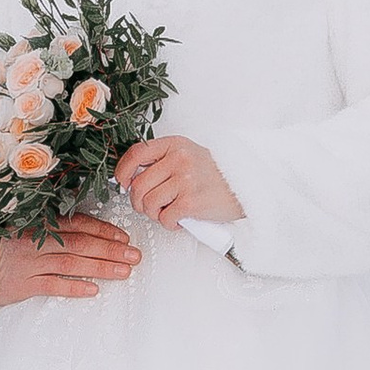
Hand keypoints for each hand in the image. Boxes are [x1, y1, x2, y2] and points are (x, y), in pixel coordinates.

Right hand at [0, 215, 142, 306]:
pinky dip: (74, 288)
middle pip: (80, 244)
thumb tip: (84, 224)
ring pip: (72, 264)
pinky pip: (53, 286)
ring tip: (123, 272)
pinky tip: (93, 290)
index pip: (77, 224)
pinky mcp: (24, 285)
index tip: (123, 237)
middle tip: (134, 255)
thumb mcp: (22, 225)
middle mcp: (37, 242)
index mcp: (39, 224)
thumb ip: (50, 224)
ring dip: (100, 268)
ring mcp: (31, 264)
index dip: (103, 230)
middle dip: (110, 249)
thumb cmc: (0, 244)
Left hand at [112, 135, 243, 230]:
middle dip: (139, 202)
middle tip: (149, 207)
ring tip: (168, 212)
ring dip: (154, 214)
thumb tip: (131, 179)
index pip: (136, 153)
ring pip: (149, 203)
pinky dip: (169, 224)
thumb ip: (162, 162)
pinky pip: (165, 218)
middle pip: (139, 185)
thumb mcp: (189, 156)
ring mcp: (185, 180)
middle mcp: (179, 159)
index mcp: (175, 145)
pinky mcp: (192, 201)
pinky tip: (180, 219)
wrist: (247, 187)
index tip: (123, 183)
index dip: (122, 171)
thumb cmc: (216, 176)